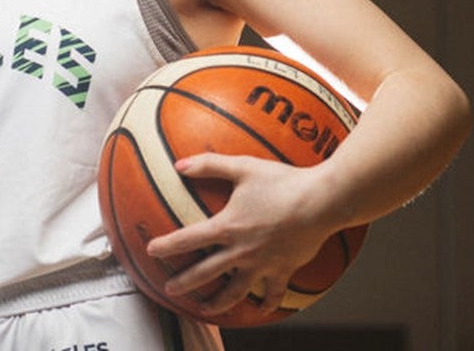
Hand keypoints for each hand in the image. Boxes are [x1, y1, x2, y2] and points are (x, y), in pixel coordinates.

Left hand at [144, 153, 340, 317]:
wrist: (322, 201)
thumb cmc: (283, 181)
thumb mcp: (243, 167)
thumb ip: (209, 165)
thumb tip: (179, 164)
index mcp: (227, 227)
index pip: (188, 240)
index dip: (166, 246)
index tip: (151, 250)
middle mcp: (241, 251)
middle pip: (205, 273)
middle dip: (184, 282)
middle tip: (169, 289)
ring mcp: (262, 264)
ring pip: (235, 292)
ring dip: (218, 302)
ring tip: (207, 309)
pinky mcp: (283, 269)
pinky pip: (273, 293)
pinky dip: (266, 302)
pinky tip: (261, 309)